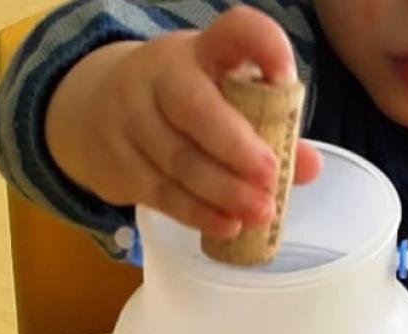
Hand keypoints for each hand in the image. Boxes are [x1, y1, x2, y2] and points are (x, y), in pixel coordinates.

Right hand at [44, 6, 321, 239]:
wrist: (96, 113)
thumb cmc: (184, 104)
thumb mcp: (224, 98)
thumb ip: (271, 127)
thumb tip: (310, 168)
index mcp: (201, 50)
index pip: (232, 32)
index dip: (261, 47)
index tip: (284, 75)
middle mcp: (160, 75)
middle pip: (194, 107)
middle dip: (235, 146)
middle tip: (270, 177)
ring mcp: (131, 119)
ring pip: (177, 158)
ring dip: (222, 191)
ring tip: (260, 213)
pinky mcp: (118, 163)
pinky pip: (160, 192)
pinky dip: (196, 213)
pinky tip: (227, 227)